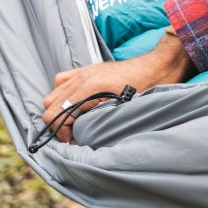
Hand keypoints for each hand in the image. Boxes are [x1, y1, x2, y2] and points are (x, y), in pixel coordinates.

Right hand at [42, 30, 194, 142]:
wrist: (158, 66)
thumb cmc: (145, 89)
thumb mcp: (121, 111)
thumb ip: (96, 123)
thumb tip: (80, 139)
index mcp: (88, 89)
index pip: (55, 115)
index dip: (61, 134)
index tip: (75, 141)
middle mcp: (82, 78)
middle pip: (49, 104)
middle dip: (57, 124)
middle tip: (73, 133)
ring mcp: (84, 71)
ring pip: (53, 93)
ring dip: (59, 109)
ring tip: (73, 120)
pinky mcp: (89, 69)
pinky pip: (63, 79)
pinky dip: (63, 93)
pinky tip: (76, 102)